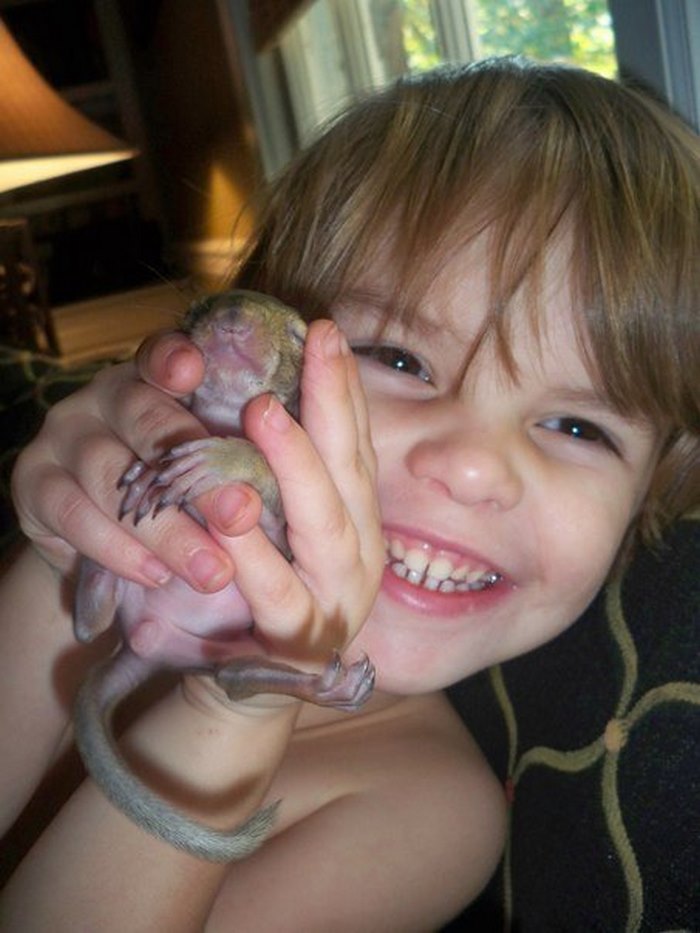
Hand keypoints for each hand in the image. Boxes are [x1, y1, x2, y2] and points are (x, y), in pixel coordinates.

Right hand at [11, 330, 260, 590]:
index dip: (173, 358)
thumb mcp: (205, 473)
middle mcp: (106, 396)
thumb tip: (270, 489)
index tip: (193, 370)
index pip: (160, 355)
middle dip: (199, 475)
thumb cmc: (173, 495)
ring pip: (111, 475)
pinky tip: (157, 575)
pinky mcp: (34, 481)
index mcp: (155, 380)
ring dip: (166, 530)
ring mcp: (64, 434)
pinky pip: (74, 514)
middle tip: (242, 515)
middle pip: (147, 421)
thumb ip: (231, 463)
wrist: (99, 540)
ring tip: (212, 570)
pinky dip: (120, 550)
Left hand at [205, 319, 383, 664]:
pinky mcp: (297, 641)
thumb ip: (288, 473)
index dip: (346, 388)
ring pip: (323, 526)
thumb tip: (270, 388)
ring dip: (295, 465)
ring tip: (263, 410)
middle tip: (317, 344)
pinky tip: (230, 509)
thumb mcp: (282, 523)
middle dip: (333, 404)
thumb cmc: (261, 588)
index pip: (357, 445)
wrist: (246, 684)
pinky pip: (276, 591)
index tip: (328, 331)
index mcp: (357, 522)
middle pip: (351, 472)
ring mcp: (335, 600)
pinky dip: (253, 550)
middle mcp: (359, 556)